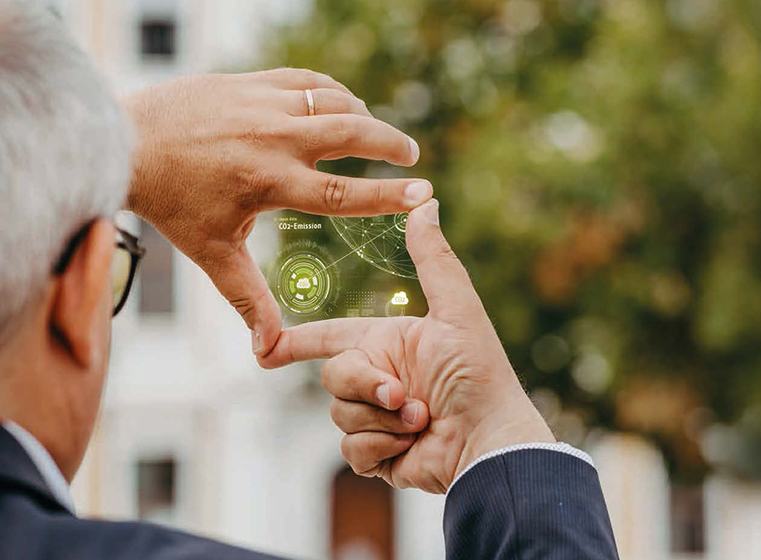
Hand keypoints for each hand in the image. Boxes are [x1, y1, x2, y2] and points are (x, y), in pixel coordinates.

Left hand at [124, 68, 432, 355]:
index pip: (341, 191)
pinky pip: (308, 80)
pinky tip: (341, 107)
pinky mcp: (252, 81)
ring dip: (363, 116)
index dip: (387, 195)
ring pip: (334, 100)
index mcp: (267, 182)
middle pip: (350, 131)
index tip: (423, 192)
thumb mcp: (213, 254)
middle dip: (389, 141)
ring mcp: (262, 103)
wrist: (127, 141)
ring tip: (374, 135)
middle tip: (412, 153)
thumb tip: (268, 352)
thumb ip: (249, 299)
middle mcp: (271, 137)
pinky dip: (333, 92)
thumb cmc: (173, 202)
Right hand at [258, 200, 553, 492]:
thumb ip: (435, 259)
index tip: (266, 348)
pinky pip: (352, 449)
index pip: (331, 336)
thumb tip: (428, 202)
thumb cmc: (480, 375)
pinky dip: (381, 446)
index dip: (297, 340)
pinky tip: (411, 445)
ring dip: (381, 418)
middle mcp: (379, 378)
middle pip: (333, 375)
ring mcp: (377, 418)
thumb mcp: (457, 312)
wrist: (489, 443)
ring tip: (421, 418)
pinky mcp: (379, 455)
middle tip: (403, 394)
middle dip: (365, 385)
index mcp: (389, 343)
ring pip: (340, 413)